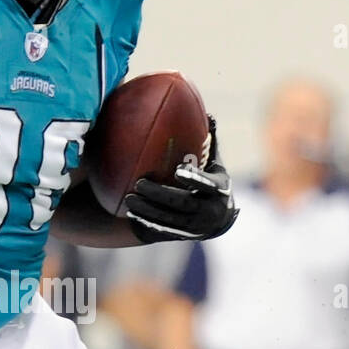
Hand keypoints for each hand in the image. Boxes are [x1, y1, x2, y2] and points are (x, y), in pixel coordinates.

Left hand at [124, 116, 238, 242]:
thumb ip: (210, 142)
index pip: (207, 184)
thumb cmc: (212, 182)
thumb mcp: (216, 163)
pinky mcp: (185, 235)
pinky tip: (131, 213)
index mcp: (219, 190)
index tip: (178, 170)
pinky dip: (148, 221)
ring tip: (129, 199)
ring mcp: (197, 226)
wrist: (218, 219)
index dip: (193, 178)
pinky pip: (164, 230)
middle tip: (139, 183)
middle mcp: (210, 211)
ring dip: (148, 210)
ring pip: (170, 219)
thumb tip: (208, 113)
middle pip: (183, 203)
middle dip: (160, 194)